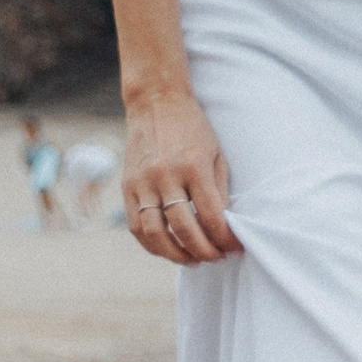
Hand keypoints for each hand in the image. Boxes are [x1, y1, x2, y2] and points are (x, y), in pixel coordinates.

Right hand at [122, 88, 239, 264]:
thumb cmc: (192, 129)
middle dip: (204, 251)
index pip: (211, 216)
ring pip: (156, 232)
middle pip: (184, 228)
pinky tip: (168, 249)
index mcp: (193, 167)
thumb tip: (225, 228)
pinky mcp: (127, 186)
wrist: (156, 102)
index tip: (235, 249)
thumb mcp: (215, 155)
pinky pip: (136, 225)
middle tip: (216, 258)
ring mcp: (143, 181)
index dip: (225, 239)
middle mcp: (165, 175)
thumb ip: (219, 191)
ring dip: (176, 255)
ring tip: (193, 260)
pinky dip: (152, 244)